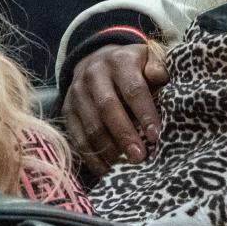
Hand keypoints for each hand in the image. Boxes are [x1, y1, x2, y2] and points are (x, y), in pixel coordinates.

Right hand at [63, 43, 168, 178]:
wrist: (97, 58)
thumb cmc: (134, 64)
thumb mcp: (150, 57)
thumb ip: (158, 66)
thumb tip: (159, 76)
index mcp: (119, 61)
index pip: (133, 89)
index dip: (144, 113)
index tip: (155, 135)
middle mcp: (94, 75)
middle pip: (108, 108)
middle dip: (124, 135)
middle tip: (139, 156)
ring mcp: (77, 93)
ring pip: (90, 124)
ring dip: (107, 148)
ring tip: (123, 166)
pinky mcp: (67, 109)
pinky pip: (76, 135)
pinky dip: (90, 154)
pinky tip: (105, 168)